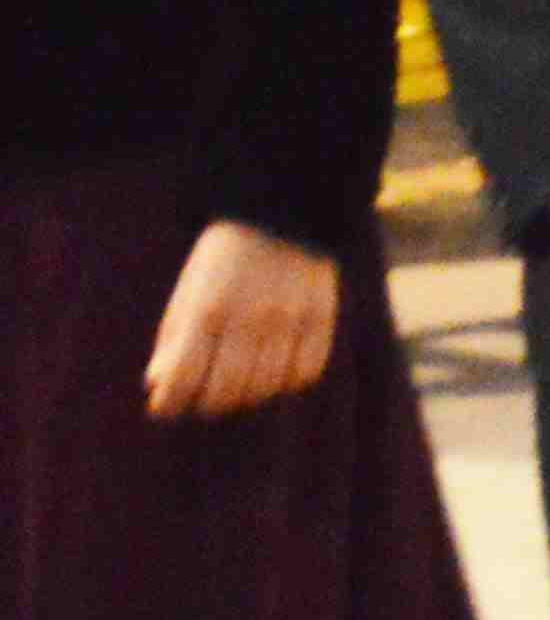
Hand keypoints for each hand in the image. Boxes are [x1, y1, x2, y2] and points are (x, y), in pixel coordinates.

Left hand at [142, 222, 338, 419]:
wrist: (281, 213)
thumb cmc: (222, 260)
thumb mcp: (187, 292)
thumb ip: (172, 339)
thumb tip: (158, 384)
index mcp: (206, 309)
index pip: (183, 378)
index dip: (170, 403)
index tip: (165, 407)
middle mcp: (248, 317)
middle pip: (225, 390)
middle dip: (207, 404)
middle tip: (203, 399)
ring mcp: (289, 318)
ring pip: (265, 387)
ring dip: (246, 396)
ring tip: (237, 388)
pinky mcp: (321, 317)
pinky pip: (305, 372)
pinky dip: (286, 382)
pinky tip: (274, 373)